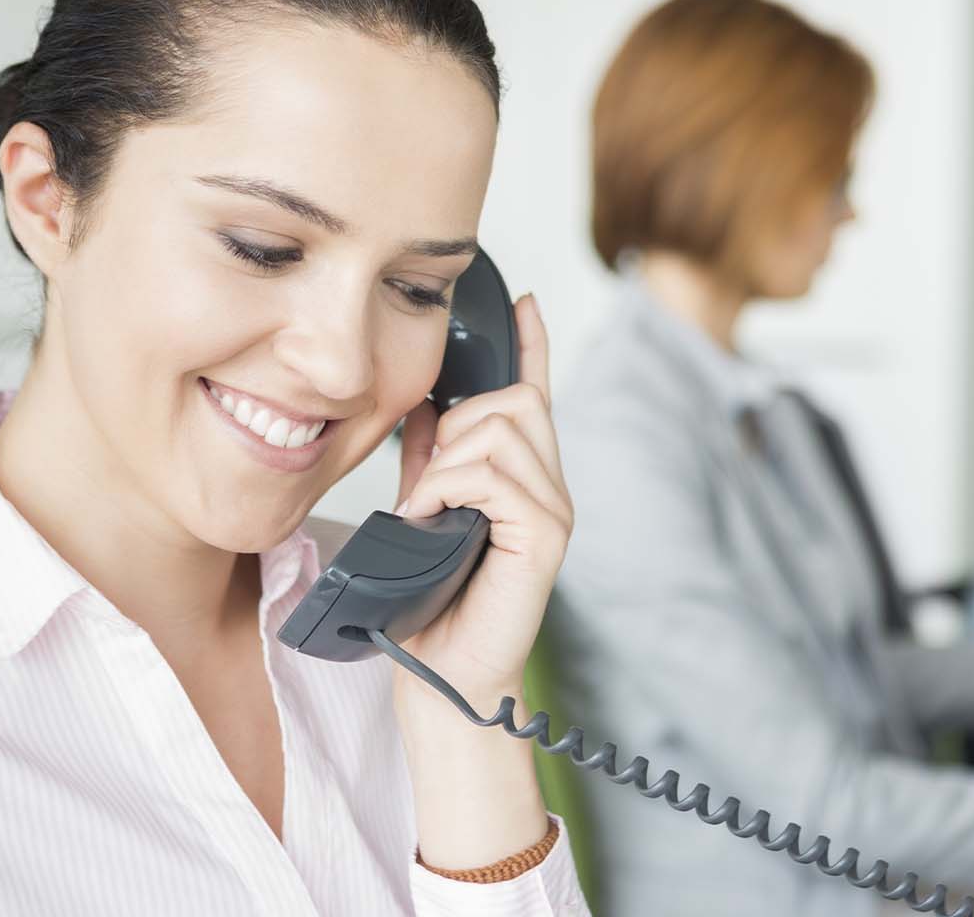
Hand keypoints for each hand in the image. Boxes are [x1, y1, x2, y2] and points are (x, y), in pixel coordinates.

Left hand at [388, 292, 570, 867]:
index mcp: (523, 476)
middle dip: (459, 423)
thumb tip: (419, 401)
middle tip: (426, 479)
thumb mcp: (422, 508)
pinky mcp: (546, 537)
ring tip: (427, 507)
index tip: (522, 301)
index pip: (536, 393)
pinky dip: (452, 488)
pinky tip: (434, 517)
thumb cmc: (431, 601)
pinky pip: (498, 476)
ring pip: (503, 431)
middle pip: (516, 400)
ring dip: (448, 462)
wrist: (440, 672)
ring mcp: (555, 511)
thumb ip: (427, 456)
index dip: (531, 344)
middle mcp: (550, 487)